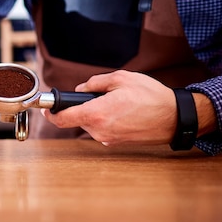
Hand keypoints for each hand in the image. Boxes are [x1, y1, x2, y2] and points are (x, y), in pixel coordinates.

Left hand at [42, 70, 176, 145]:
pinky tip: (125, 112)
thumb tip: (80, 89)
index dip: (51, 114)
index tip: (46, 109)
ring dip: (98, 113)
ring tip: (120, 103)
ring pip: (92, 123)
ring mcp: (108, 139)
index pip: (63, 119)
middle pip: (79, 119)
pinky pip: (103, 129)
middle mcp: (99, 130)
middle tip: (102, 95)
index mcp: (96, 114)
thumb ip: (95, 82)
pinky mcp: (116, 142)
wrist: (175, 118)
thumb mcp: (121, 79)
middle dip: (84, 107)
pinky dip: (108, 120)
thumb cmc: (151, 96)